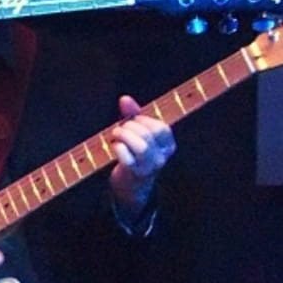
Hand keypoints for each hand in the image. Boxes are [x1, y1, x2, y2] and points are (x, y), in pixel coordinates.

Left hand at [107, 95, 174, 218]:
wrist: (131, 184)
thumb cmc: (134, 153)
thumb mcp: (137, 132)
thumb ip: (133, 114)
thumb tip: (124, 98)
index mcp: (167, 145)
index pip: (161, 128)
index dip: (144, 121)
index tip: (132, 121)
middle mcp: (162, 157)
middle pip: (148, 135)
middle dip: (129, 127)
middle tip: (119, 129)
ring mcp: (149, 167)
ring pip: (140, 146)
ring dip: (123, 136)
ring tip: (116, 135)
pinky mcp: (134, 173)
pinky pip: (126, 158)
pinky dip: (117, 148)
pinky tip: (114, 147)